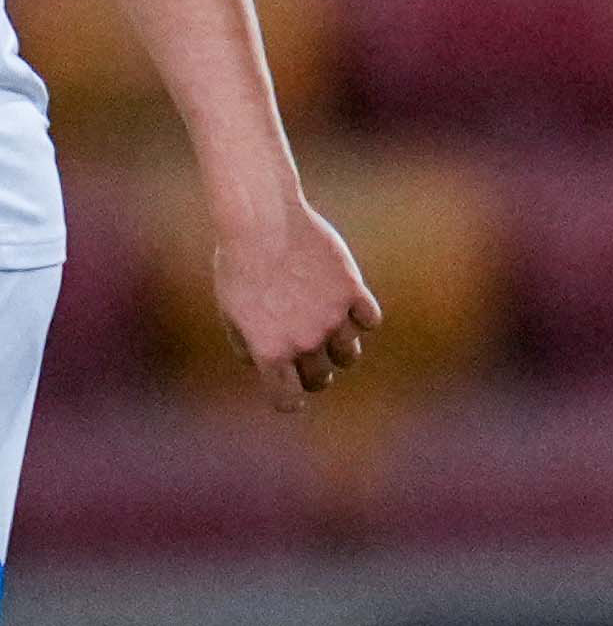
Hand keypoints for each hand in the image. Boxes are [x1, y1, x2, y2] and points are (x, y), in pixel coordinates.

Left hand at [211, 194, 378, 411]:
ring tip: (328, 332)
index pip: (287, 399)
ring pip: (349, 354)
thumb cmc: (237, 266)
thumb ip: (248, 345)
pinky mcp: (353, 291)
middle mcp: (305, 341)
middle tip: (308, 361)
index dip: (288, 401)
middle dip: (314, 375)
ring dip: (339, 349)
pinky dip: (360, 318)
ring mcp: (333, 317)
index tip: (290, 396)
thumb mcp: (229, 312)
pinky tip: (347, 306)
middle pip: (321, 378)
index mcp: (270, 351)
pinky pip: (369, 320)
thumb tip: (267, 364)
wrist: (262, 224)